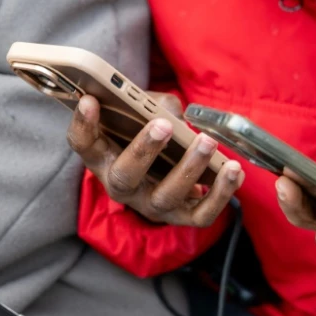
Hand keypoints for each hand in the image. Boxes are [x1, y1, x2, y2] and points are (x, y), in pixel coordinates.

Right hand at [66, 92, 243, 225]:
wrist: (165, 165)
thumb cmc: (148, 131)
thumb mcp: (142, 113)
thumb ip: (152, 106)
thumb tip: (173, 113)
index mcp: (103, 157)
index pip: (82, 143)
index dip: (83, 124)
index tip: (90, 100)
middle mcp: (122, 186)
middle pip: (125, 177)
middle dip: (144, 150)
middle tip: (162, 125)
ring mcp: (151, 204)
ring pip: (165, 197)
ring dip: (188, 169)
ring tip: (208, 142)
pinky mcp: (181, 216)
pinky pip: (201, 214)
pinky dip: (220, 194)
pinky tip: (233, 170)